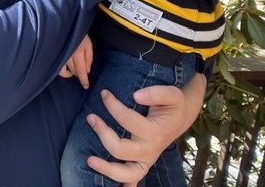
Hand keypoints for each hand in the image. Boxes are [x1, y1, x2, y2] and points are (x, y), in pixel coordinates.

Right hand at [59, 35, 92, 88]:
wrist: (66, 26)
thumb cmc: (79, 34)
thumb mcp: (89, 44)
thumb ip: (89, 58)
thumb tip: (87, 71)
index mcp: (78, 53)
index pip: (81, 71)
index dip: (83, 80)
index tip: (86, 86)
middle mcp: (68, 56)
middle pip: (73, 71)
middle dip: (78, 74)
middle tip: (81, 72)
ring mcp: (60, 56)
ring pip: (63, 71)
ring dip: (69, 73)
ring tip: (72, 71)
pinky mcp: (55, 55)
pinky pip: (56, 66)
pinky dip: (61, 70)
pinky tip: (65, 68)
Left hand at [85, 74, 205, 185]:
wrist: (180, 119)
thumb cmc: (173, 106)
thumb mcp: (172, 94)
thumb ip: (156, 93)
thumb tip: (136, 95)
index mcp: (155, 132)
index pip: (127, 119)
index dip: (112, 105)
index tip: (104, 93)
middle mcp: (149, 150)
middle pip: (120, 149)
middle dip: (102, 133)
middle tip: (90, 117)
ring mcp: (145, 160)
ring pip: (125, 173)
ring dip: (106, 169)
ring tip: (89, 159)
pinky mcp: (142, 165)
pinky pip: (132, 180)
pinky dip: (123, 185)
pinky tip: (110, 186)